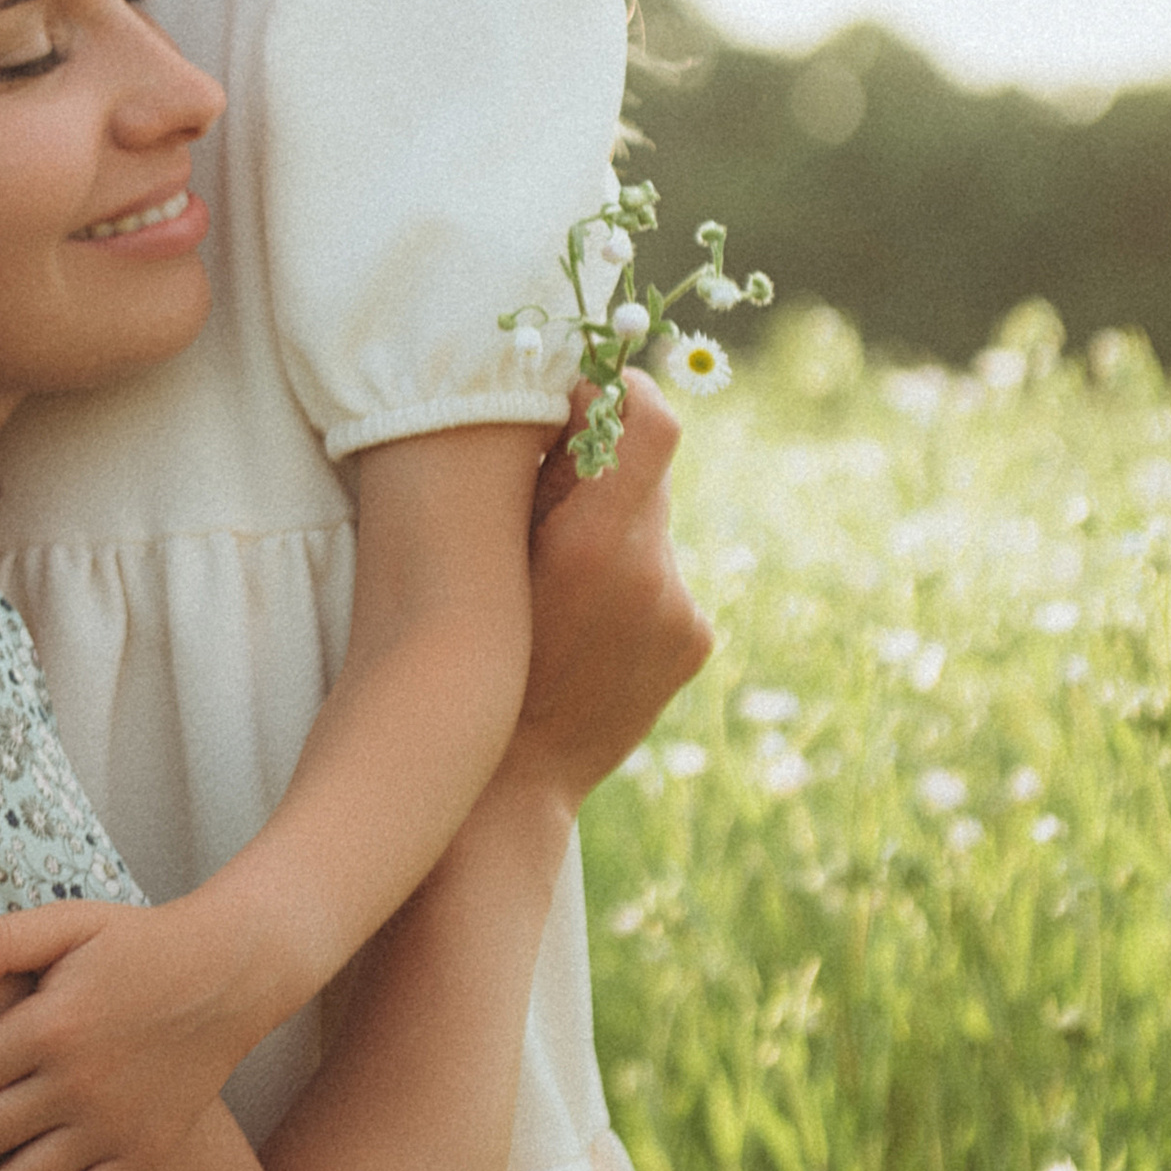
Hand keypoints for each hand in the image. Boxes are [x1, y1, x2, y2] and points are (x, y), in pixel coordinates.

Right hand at [507, 370, 713, 800]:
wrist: (509, 781)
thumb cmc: (474, 660)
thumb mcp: (486, 558)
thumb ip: (533, 479)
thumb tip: (564, 404)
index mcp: (598, 544)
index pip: (650, 419)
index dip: (621, 389)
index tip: (585, 394)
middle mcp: (655, 574)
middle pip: (645, 472)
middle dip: (603, 467)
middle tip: (549, 490)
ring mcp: (683, 611)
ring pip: (651, 528)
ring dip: (614, 530)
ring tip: (560, 582)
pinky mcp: (695, 639)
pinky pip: (664, 578)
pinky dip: (630, 580)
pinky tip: (586, 623)